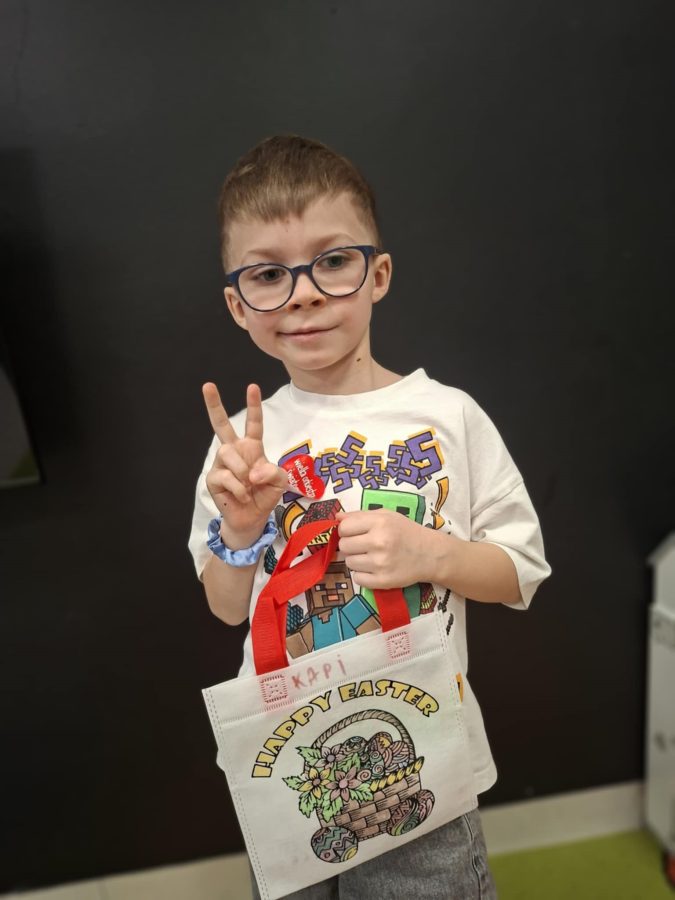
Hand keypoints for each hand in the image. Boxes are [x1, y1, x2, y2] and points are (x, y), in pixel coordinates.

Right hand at [202, 382, 287, 548]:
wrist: (253, 518)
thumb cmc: (265, 495)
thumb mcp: (279, 482)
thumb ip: (273, 471)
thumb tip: (254, 470)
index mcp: (252, 447)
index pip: (253, 423)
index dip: (253, 405)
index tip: (252, 387)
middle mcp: (234, 451)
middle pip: (221, 424)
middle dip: (213, 404)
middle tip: (208, 385)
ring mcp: (221, 464)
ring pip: (227, 453)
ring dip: (242, 470)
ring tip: (248, 484)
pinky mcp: (213, 478)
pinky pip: (226, 476)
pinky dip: (239, 488)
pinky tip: (242, 495)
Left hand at [336, 508, 433, 589]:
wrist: (430, 554)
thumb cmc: (406, 531)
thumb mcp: (386, 515)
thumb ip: (360, 515)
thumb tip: (336, 518)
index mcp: (379, 523)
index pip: (344, 528)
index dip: (346, 531)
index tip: (354, 533)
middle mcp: (379, 542)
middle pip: (344, 546)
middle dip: (350, 546)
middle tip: (363, 546)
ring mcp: (381, 564)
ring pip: (349, 563)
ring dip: (356, 560)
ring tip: (371, 557)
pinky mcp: (383, 581)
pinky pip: (357, 579)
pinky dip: (362, 575)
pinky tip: (374, 568)